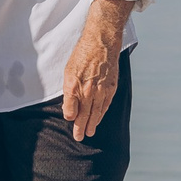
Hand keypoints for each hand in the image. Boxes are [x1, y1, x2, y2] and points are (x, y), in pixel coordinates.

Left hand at [62, 2, 129, 141]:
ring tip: (90, 131)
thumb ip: (68, 93)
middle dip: (82, 128)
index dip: (73, 122)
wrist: (101, 42)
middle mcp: (89, 91)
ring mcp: (102, 90)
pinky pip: (106, 105)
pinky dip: (102, 113)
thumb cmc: (82, 55)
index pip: (73, 112)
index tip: (73, 129)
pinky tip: (99, 117)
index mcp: (76, 88)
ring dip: (93, 123)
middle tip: (80, 137)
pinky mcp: (111, 87)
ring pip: (97, 112)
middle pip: (85, 115)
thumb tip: (69, 111)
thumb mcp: (68, 73)